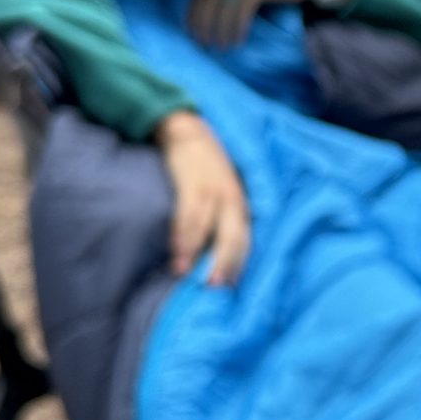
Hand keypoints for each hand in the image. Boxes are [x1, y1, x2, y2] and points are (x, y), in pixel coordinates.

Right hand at [153, 111, 250, 286]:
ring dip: (194, 252)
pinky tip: (176, 249)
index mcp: (240, 205)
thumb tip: (209, 255)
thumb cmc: (205, 169)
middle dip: (222, 263)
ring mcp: (213, 190)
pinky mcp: (193, 182)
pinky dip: (181, 233)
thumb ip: (220, 220)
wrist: (189, 132)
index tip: (228, 287)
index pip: (244, 240)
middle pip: (232, 237)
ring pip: (206, 228)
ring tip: (183, 273)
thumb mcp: (221, 193)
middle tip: (213, 287)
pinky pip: (187, 213)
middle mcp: (232, 199)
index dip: (237, 264)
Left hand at [187, 0, 323, 49]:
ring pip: (224, 9)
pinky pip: (241, 12)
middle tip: (203, 44)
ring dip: (221, 32)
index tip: (191, 33)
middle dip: (203, 26)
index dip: (194, 15)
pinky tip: (237, 41)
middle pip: (209, 2)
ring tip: (221, 47)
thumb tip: (216, 17)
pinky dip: (237, 29)